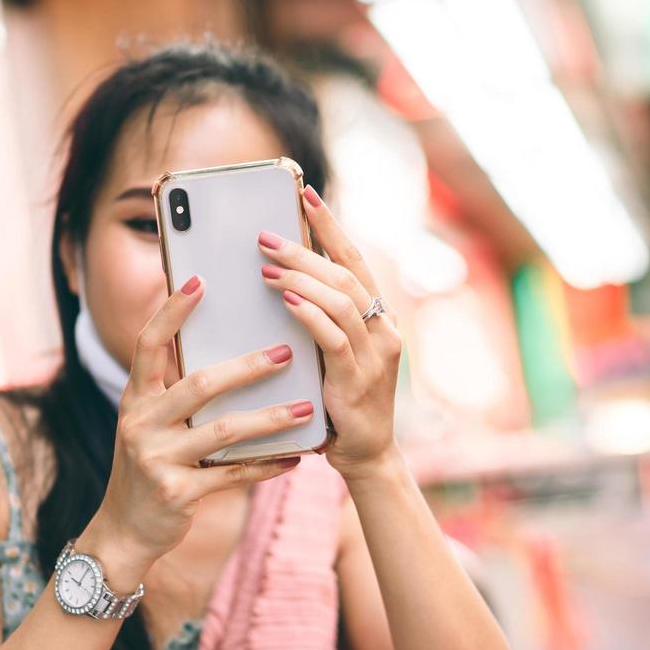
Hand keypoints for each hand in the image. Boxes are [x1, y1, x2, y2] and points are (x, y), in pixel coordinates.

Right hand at [91, 275, 314, 563]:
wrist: (124, 530)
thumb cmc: (149, 467)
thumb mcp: (150, 425)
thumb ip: (175, 393)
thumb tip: (229, 353)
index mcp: (135, 399)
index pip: (149, 344)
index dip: (172, 311)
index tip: (201, 282)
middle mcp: (140, 424)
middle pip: (198, 385)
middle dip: (246, 368)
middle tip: (285, 353)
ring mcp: (157, 460)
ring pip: (222, 431)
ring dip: (268, 419)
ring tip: (304, 408)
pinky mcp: (178, 494)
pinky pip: (232, 475)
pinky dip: (267, 465)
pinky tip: (297, 457)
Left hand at [258, 185, 402, 479]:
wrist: (363, 455)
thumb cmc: (338, 401)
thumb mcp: (330, 353)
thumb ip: (317, 319)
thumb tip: (278, 278)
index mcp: (378, 318)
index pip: (353, 261)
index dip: (331, 226)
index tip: (306, 194)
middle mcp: (383, 330)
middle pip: (345, 274)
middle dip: (304, 248)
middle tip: (265, 234)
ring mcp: (375, 355)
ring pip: (340, 300)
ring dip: (301, 277)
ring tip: (266, 265)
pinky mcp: (357, 380)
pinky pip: (333, 337)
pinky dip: (309, 314)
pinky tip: (286, 301)